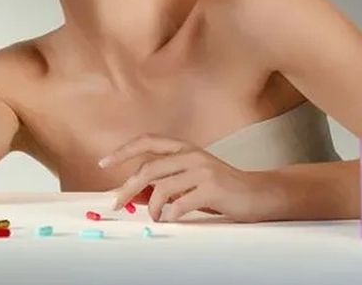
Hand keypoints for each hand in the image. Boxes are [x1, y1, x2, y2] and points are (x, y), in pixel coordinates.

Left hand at [99, 134, 283, 222]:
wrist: (257, 194)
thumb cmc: (221, 189)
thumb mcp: (190, 181)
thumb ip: (164, 184)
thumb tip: (132, 194)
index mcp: (185, 148)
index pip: (148, 142)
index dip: (123, 151)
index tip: (104, 163)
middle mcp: (192, 155)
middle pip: (148, 169)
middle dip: (127, 188)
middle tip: (117, 202)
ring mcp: (203, 170)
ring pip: (161, 189)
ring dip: (152, 208)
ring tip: (156, 217)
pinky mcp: (212, 188)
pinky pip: (180, 205)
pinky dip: (171, 215)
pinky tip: (173, 219)